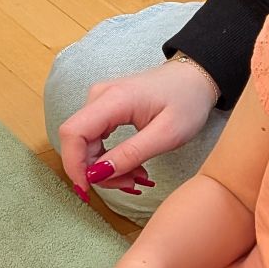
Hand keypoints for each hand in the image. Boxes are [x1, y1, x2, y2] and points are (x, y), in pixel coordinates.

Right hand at [57, 58, 219, 198]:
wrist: (195, 78)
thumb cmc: (187, 101)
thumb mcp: (167, 134)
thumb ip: (131, 154)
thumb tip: (96, 174)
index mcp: (114, 99)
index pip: (74, 133)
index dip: (73, 164)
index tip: (88, 189)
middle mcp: (99, 96)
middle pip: (78, 142)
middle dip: (96, 172)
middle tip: (130, 185)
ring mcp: (99, 101)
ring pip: (85, 144)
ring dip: (106, 168)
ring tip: (137, 177)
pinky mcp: (104, 108)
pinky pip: (95, 140)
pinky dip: (109, 159)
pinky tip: (130, 167)